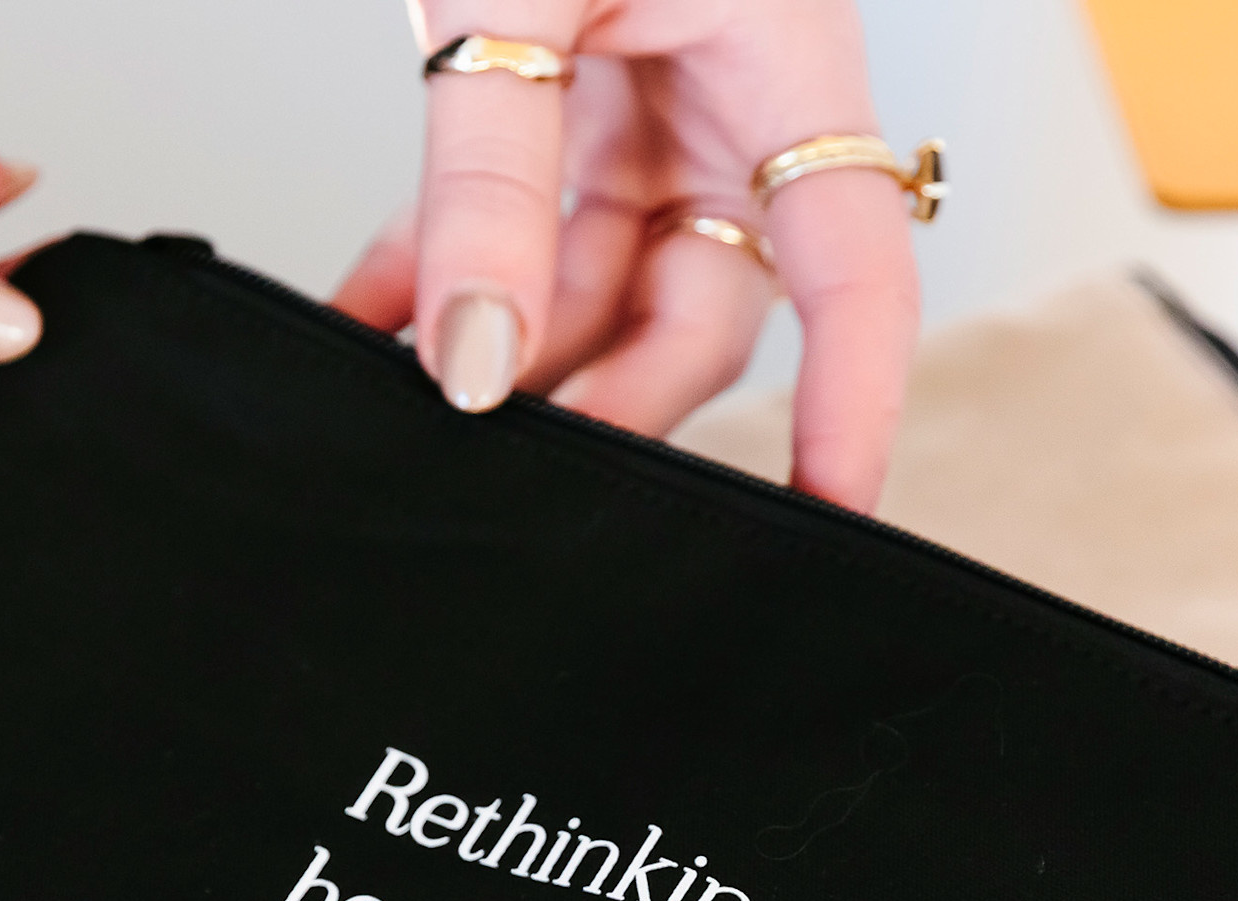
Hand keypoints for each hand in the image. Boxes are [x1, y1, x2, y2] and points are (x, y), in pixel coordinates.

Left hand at [333, 0, 917, 510]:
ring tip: (415, 400)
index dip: (856, 401)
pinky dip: (446, 277)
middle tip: (520, 468)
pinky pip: (518, 224)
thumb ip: (493, 182)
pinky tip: (380, 327)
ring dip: (508, 347)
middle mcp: (728, 94)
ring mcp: (644, 97)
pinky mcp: (562, 89)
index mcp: (784, 53)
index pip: (855, 270)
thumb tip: (478, 361)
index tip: (830, 510)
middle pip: (700, 308)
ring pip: (597, 285)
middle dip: (613, 398)